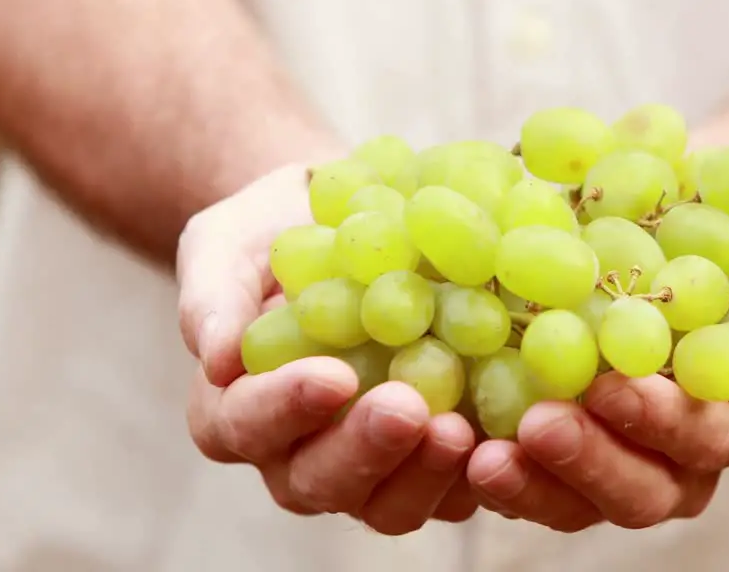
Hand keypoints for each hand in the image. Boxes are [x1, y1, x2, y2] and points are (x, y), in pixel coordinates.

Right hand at [177, 164, 478, 532]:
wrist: (351, 224)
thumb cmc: (277, 231)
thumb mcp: (230, 239)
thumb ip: (214, 290)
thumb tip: (217, 353)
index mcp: (236, 408)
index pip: (244, 424)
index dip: (285, 407)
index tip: (333, 374)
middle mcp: (297, 454)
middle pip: (318, 480)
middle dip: (365, 450)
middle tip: (408, 409)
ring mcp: (370, 466)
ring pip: (389, 504)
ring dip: (425, 473)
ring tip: (462, 428)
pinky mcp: (433, 461)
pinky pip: (455, 489)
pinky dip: (484, 469)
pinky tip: (514, 431)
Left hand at [467, 221, 728, 530]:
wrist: (668, 199)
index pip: (719, 434)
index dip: (673, 421)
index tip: (623, 387)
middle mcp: (688, 445)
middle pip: (652, 487)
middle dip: (598, 460)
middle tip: (541, 423)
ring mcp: (622, 449)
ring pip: (586, 499)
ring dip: (540, 483)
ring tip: (485, 452)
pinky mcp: (561, 437)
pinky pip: (531, 477)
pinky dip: (497, 469)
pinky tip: (453, 440)